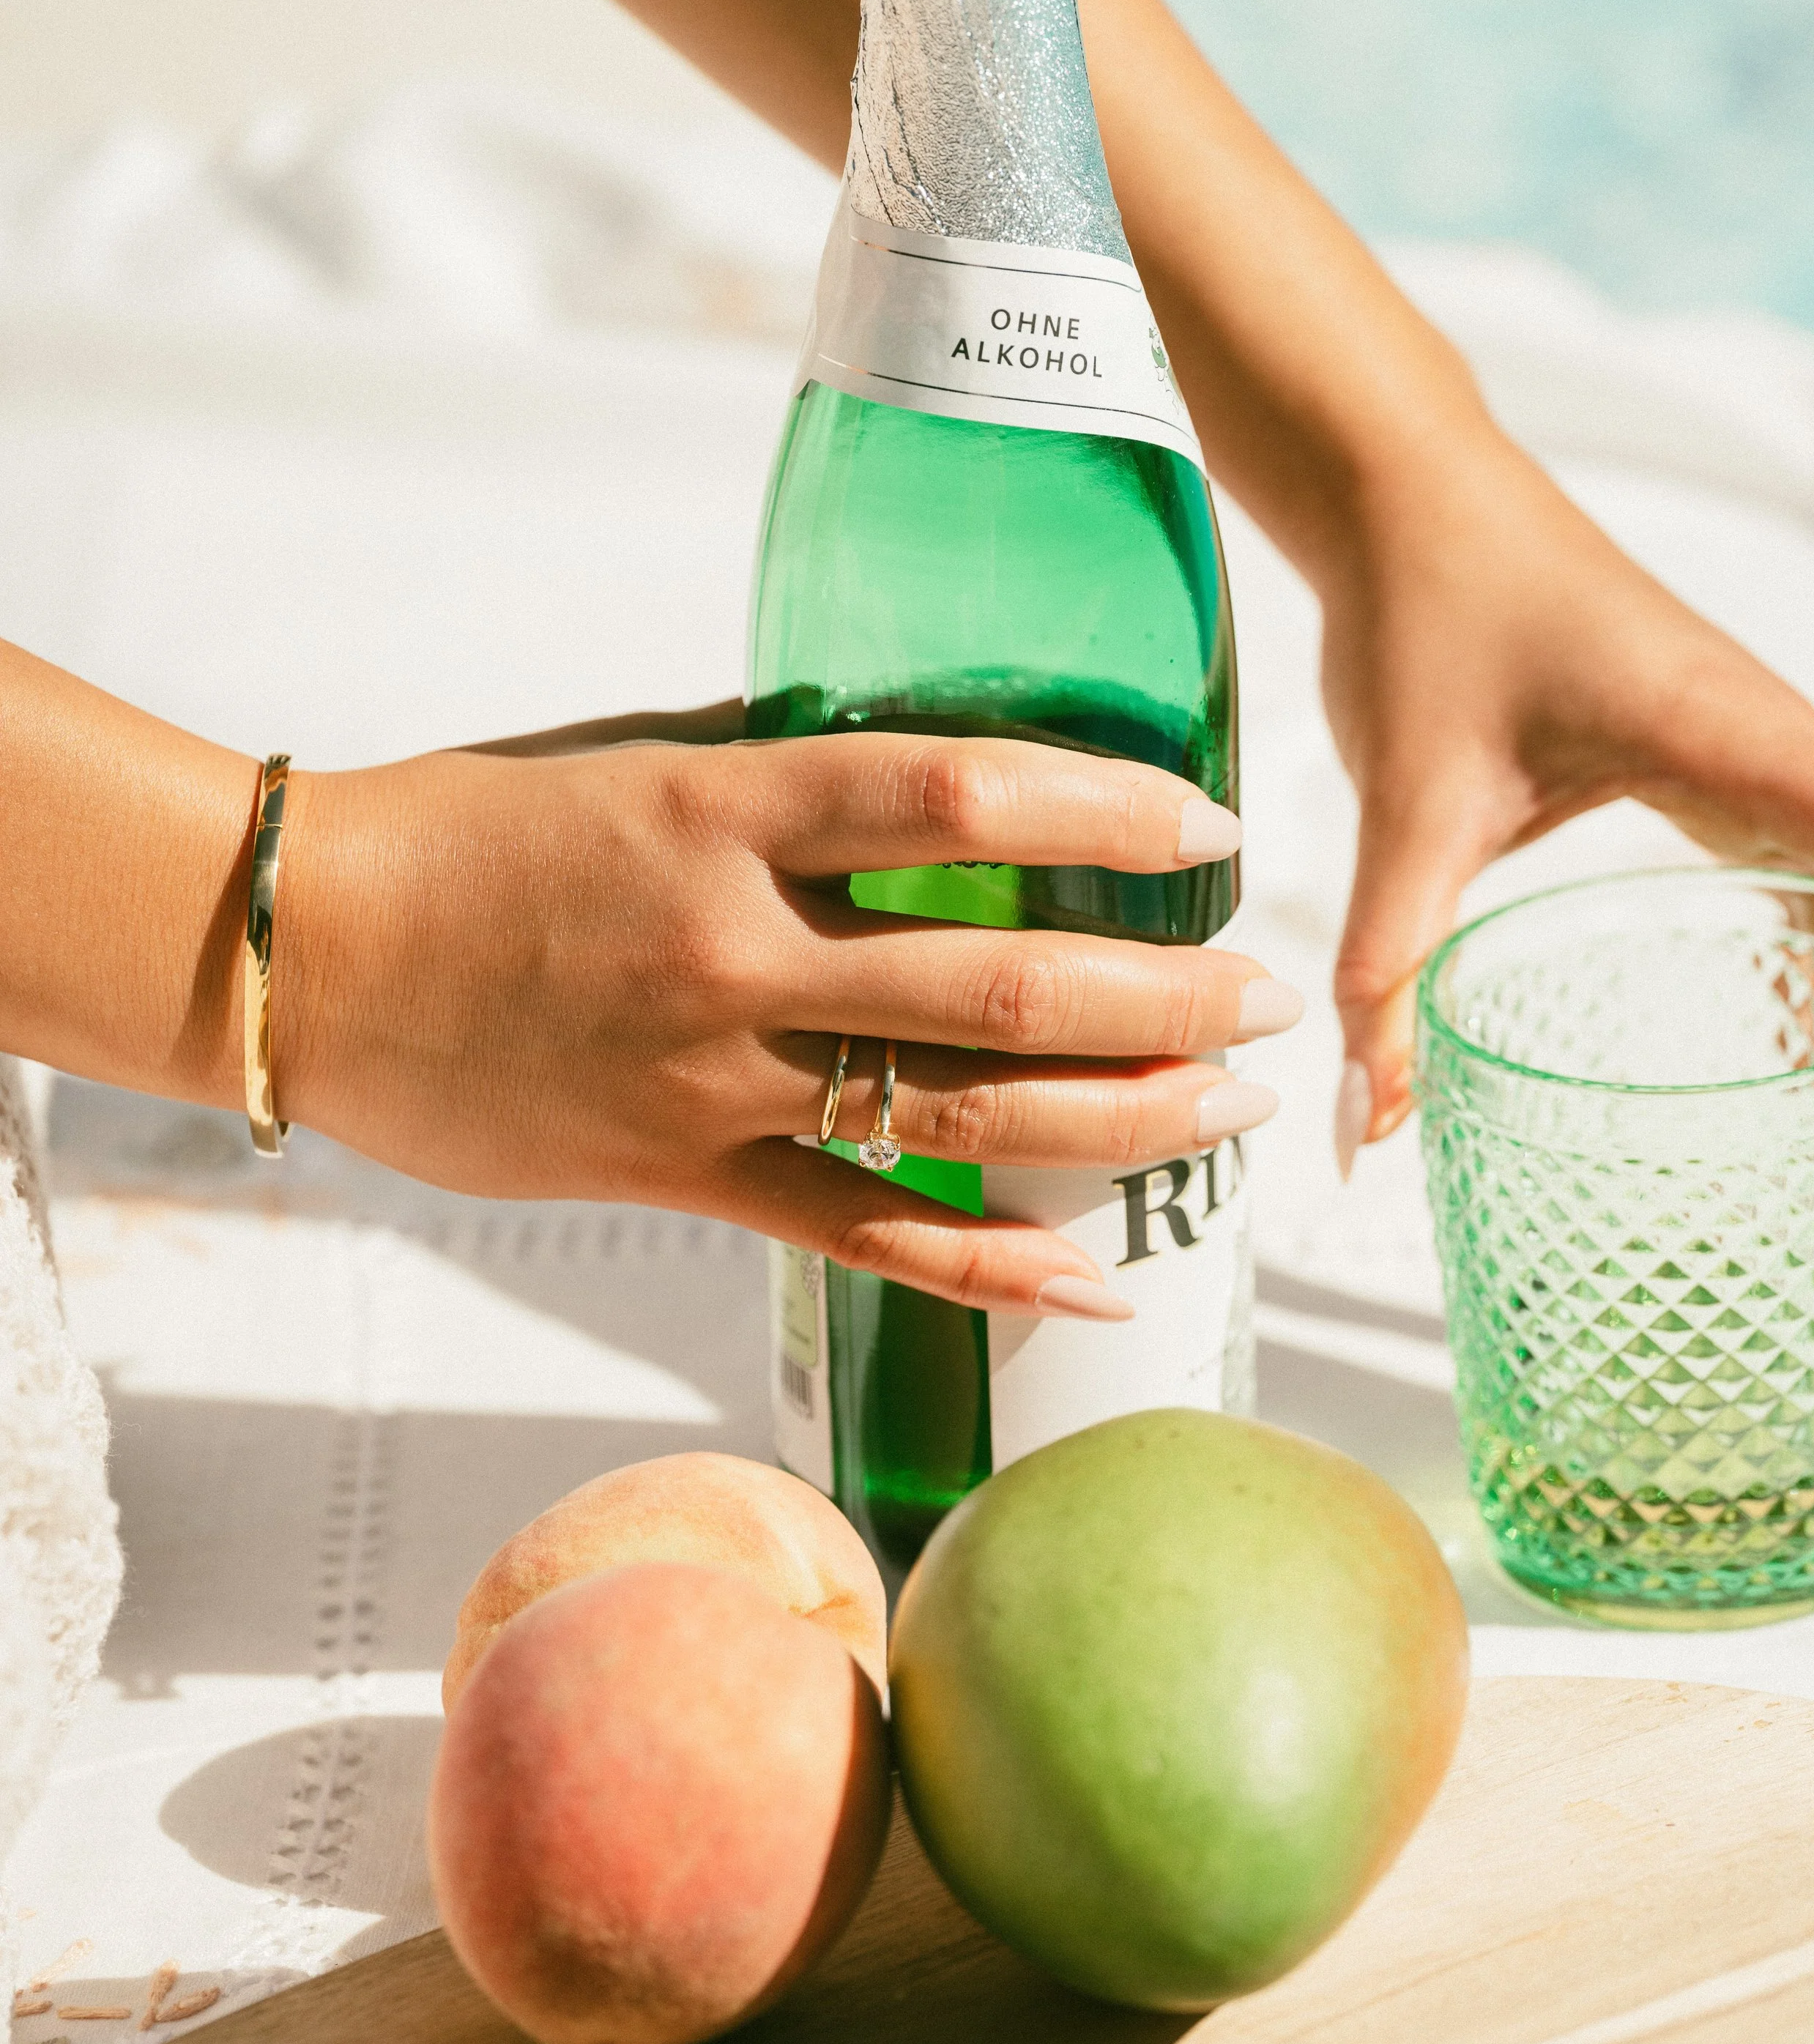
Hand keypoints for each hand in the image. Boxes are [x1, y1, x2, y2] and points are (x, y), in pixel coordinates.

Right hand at [279, 717, 1297, 1316]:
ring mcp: (713, 1075)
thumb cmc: (475, 835)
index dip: (1107, 807)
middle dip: (1165, 991)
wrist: (317, 956)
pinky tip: (1098, 1282)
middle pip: (1004, 976)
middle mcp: (737, 947)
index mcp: (727, 810)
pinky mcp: (685, 1176)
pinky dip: (992, 1265)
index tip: (1213, 824)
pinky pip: (867, 1235)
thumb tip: (942, 776)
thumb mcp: (639, 761)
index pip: (960, 793)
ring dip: (1120, 1116)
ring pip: (961, 1112)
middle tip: (1266, 997)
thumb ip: (789, 772)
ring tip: (1230, 1109)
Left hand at [1324, 430, 1813, 1166]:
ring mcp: (1743, 741)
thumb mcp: (1410, 815)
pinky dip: (1804, 926)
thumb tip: (1370, 1130)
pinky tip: (1792, 1013)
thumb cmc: (1427, 612)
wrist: (1406, 496)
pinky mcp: (1704, 753)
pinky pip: (1794, 850)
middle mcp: (1764, 736)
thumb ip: (1391, 977)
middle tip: (1804, 1102)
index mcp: (1728, 737)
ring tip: (1803, 1074)